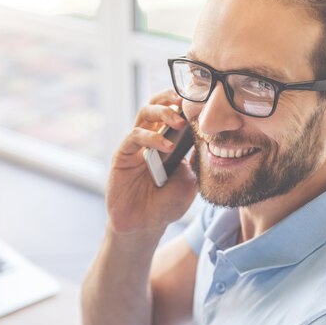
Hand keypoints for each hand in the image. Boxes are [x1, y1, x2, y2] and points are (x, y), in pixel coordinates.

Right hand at [106, 90, 197, 233]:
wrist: (145, 225)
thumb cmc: (167, 203)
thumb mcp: (190, 179)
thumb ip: (193, 156)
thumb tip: (203, 134)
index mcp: (168, 140)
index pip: (173, 111)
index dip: (185, 102)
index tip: (202, 100)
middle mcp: (150, 137)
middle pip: (156, 103)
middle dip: (171, 98)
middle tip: (187, 102)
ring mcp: (135, 145)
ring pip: (144, 113)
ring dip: (163, 113)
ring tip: (179, 122)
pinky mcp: (122, 156)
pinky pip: (134, 137)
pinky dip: (152, 138)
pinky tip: (167, 147)